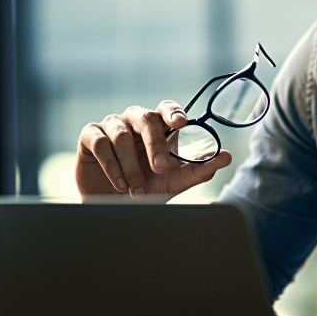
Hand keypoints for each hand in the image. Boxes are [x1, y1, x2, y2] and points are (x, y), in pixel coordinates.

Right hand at [75, 101, 231, 197]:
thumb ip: (199, 169)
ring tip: (136, 189)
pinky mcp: (90, 136)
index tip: (180, 122)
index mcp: (158, 127)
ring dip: (131, 166)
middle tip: (161, 169)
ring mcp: (112, 126)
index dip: (173, 111)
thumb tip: (227, 157)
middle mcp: (135, 120)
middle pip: (146, 118)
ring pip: (122, 135)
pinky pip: (101, 143)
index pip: (166, 108)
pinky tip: (120, 184)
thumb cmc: (146, 188)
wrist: (113, 207)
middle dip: (155, 145)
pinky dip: (112, 166)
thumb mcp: (175, 182)